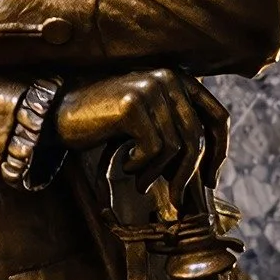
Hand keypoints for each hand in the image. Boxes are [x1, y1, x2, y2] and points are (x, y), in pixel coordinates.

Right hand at [53, 68, 228, 197]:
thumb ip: (175, 131)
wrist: (58, 114)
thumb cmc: (104, 122)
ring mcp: (150, 89)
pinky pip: (154, 149)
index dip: (220, 152)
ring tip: (141, 182)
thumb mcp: (147, 121)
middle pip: (197, 137)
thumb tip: (206, 172)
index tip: (210, 180)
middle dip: (188, 175)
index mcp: (179, 79)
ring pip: (176, 147)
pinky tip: (126, 166)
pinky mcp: (133, 105)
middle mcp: (168, 78)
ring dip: (158, 174)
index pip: (218, 117)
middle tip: (177, 200)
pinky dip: (142, 166)